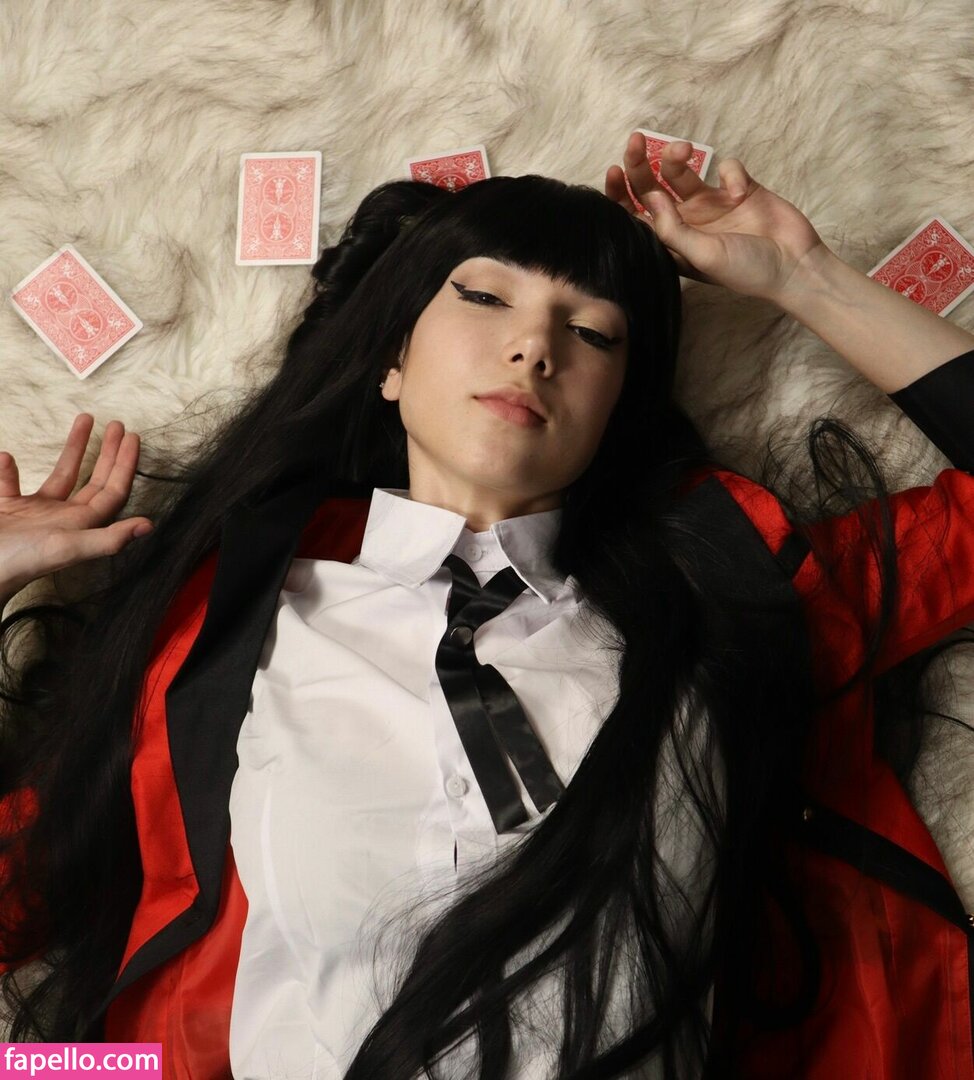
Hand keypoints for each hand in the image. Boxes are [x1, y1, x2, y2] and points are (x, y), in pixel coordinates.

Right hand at [0, 414, 152, 605]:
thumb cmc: (20, 562)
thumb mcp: (67, 547)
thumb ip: (107, 539)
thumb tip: (148, 526)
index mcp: (81, 525)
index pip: (113, 491)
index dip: (126, 466)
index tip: (134, 436)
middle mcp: (63, 518)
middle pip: (95, 481)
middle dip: (109, 453)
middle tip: (118, 424)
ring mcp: (35, 513)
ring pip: (61, 475)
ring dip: (73, 449)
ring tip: (84, 419)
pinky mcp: (7, 510)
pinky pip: (11, 483)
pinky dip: (8, 470)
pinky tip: (6, 457)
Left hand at [604, 132, 827, 301]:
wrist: (794, 264)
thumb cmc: (745, 270)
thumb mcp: (701, 255)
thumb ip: (672, 228)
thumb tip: (648, 197)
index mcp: (671, 242)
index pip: (635, 216)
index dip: (620, 195)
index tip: (615, 171)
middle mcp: (686, 221)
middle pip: (652, 187)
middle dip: (640, 163)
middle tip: (637, 140)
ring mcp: (710, 204)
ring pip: (681, 170)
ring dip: (677, 156)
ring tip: (685, 150)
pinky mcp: (738, 188)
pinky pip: (725, 166)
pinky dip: (730, 172)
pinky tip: (741, 192)